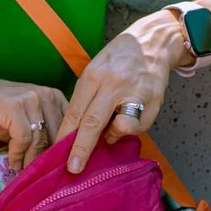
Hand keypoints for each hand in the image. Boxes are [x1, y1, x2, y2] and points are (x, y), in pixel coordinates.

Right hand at [0, 74, 68, 171]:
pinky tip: (12, 163)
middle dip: (48, 158)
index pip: (70, 127)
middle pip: (57, 135)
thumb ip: (44, 133)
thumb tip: (59, 159)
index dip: (65, 149)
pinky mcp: (14, 107)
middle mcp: (45, 94)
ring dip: (31, 159)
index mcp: (54, 96)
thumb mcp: (27, 119)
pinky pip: (23, 138)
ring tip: (24, 171)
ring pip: (40, 139)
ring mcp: (30, 99)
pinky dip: (17, 154)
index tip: (57, 167)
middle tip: (40, 175)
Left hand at [63, 11, 190, 172]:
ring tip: (111, 132)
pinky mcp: (153, 101)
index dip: (65, 136)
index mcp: (94, 76)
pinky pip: (137, 126)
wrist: (153, 42)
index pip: (75, 111)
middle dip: (81, 148)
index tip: (57, 154)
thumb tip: (78, 132)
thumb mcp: (95, 70)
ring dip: (111, 137)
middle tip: (74, 168)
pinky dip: (129, 129)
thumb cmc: (119, 60)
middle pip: (92, 122)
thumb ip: (87, 98)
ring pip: (119, 127)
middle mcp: (113, 84)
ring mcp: (135, 93)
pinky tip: (128, 119)